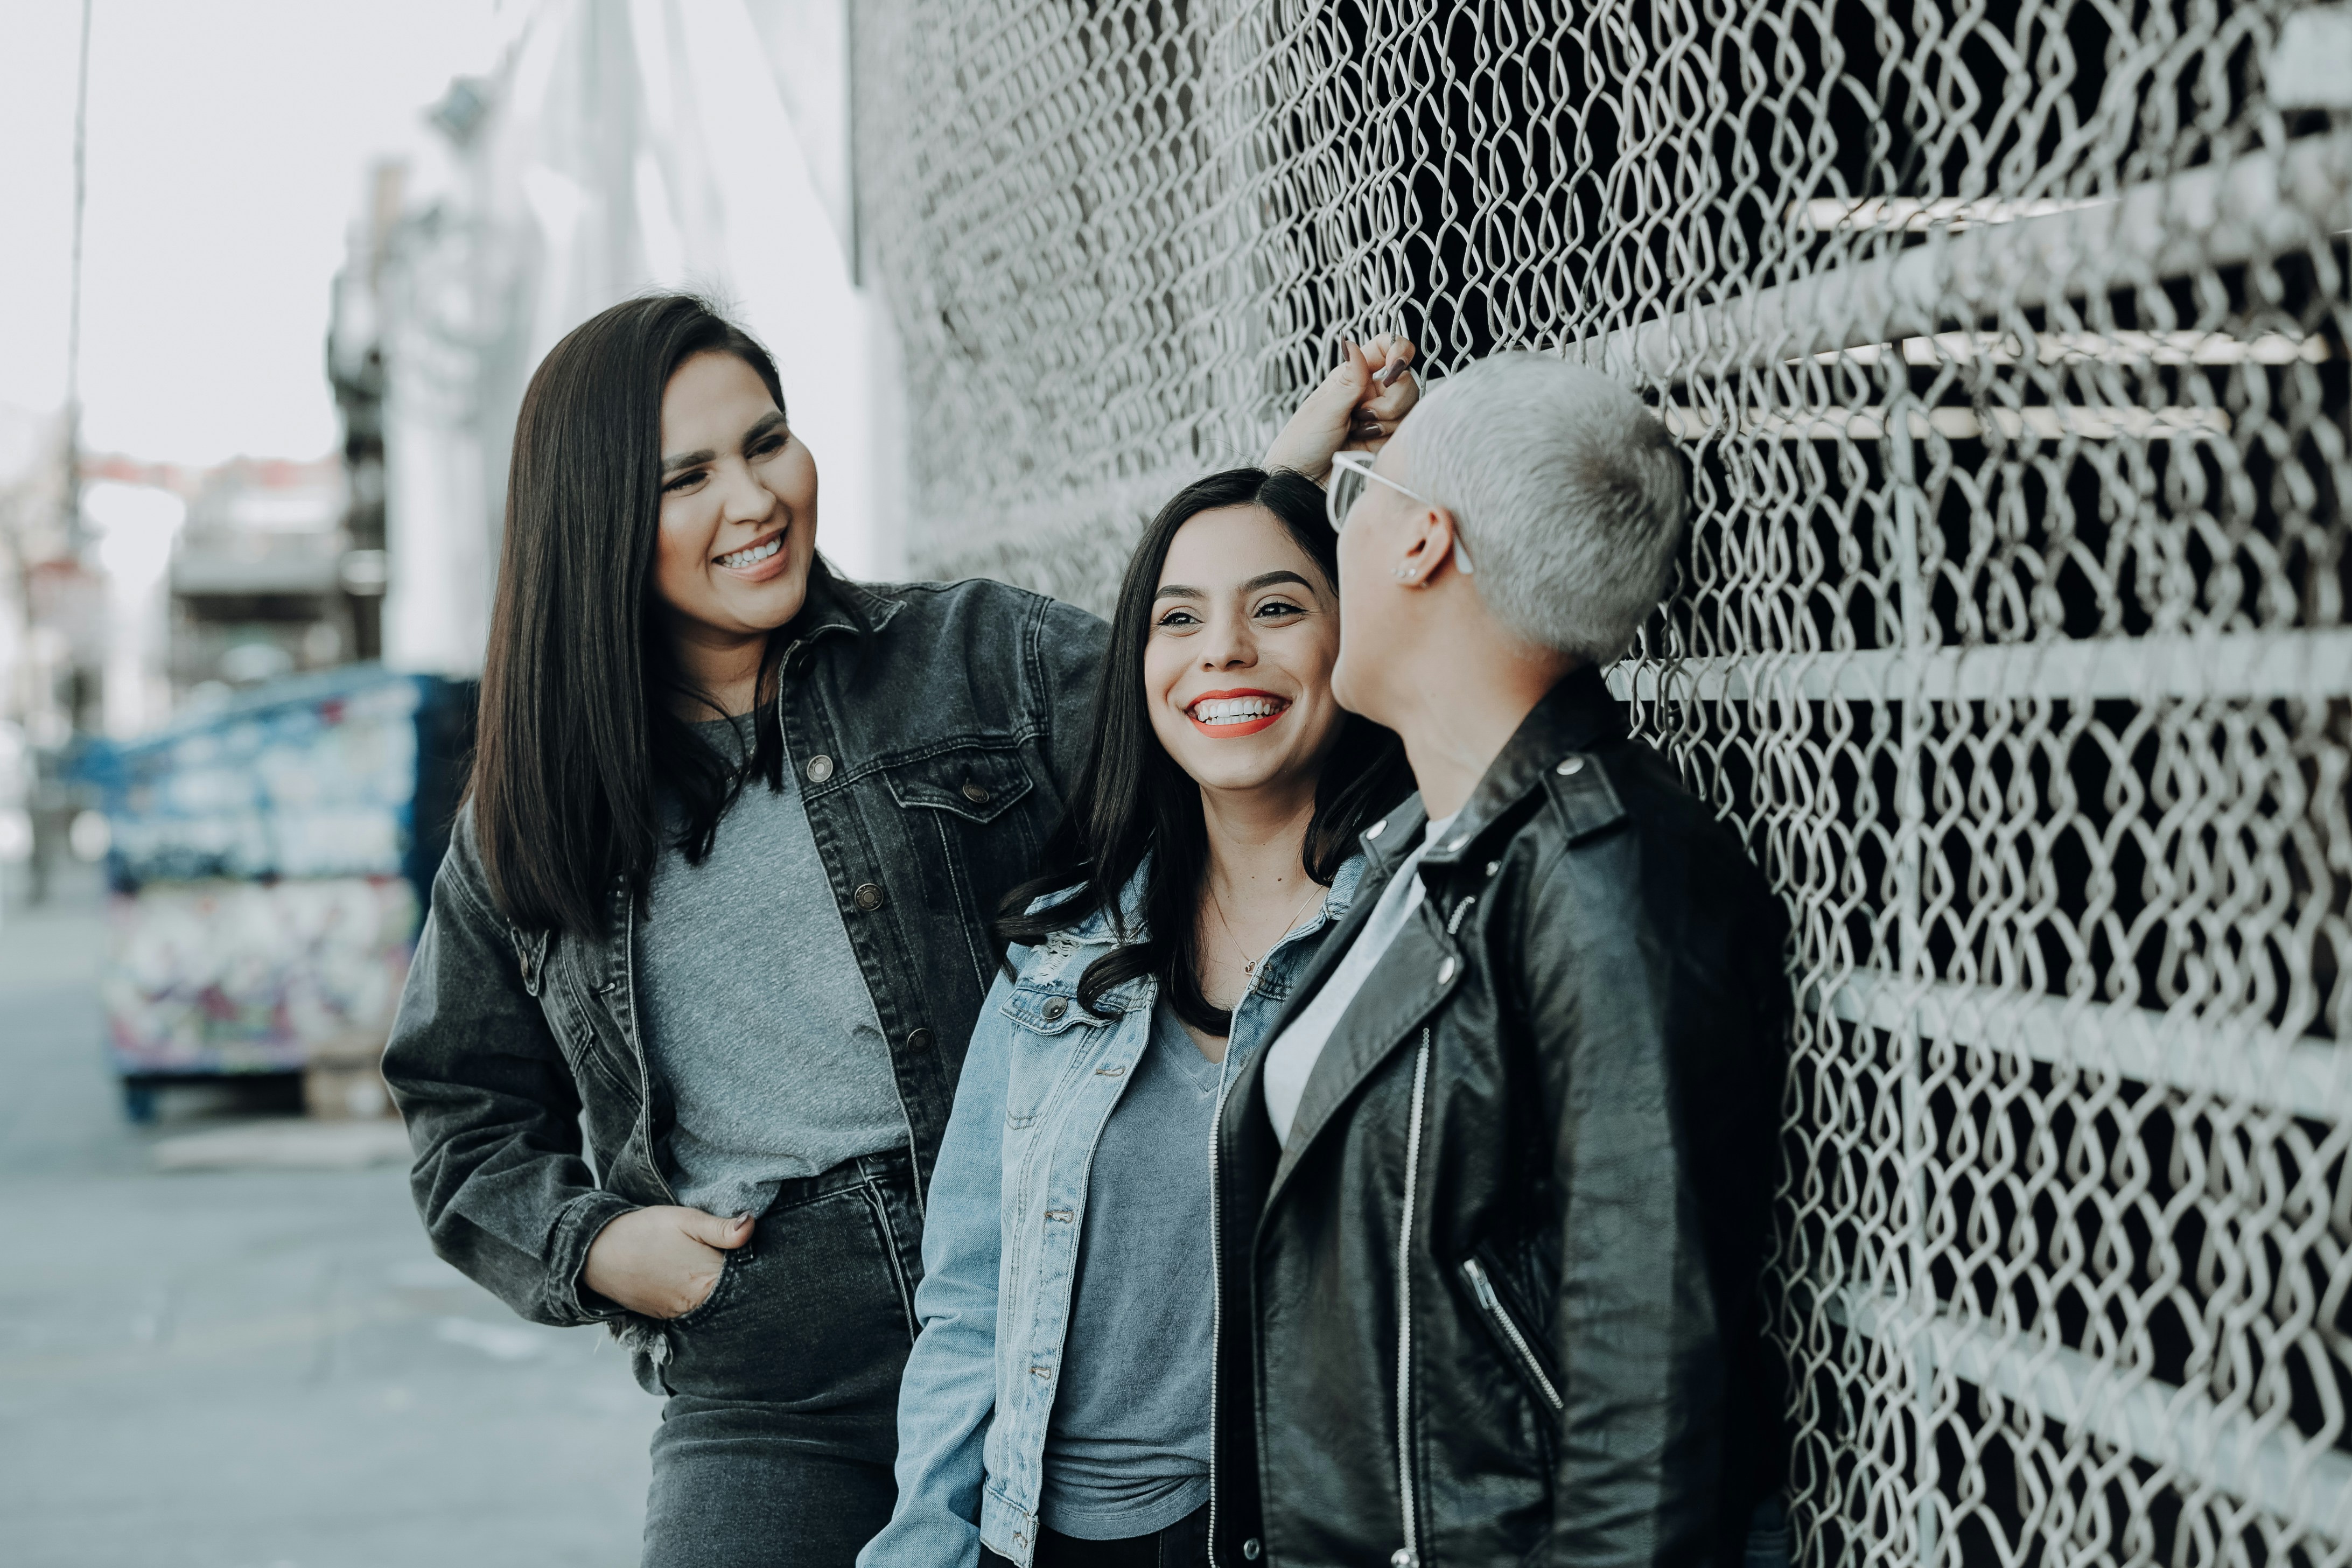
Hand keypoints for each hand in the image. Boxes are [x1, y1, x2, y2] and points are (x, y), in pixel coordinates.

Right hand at [582, 1205, 754, 1318]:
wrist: (596, 1252)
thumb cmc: (644, 1231)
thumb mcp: (686, 1220)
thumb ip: (721, 1228)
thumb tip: (752, 1226)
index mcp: (707, 1281)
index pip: (745, 1281)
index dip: (752, 1267)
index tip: (755, 1254)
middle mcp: (695, 1306)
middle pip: (729, 1296)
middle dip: (736, 1280)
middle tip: (733, 1258)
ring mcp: (677, 1314)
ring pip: (709, 1305)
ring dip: (714, 1290)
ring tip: (711, 1268)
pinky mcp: (662, 1316)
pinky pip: (689, 1310)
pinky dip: (695, 1297)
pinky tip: (691, 1280)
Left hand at [1262, 335, 1420, 481]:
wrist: (1302, 483)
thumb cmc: (1302, 444)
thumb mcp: (1325, 409)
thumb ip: (1349, 380)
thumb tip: (1351, 343)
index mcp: (1352, 377)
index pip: (1385, 348)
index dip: (1399, 350)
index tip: (1396, 365)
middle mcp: (1369, 394)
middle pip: (1406, 382)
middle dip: (1392, 400)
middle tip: (1364, 416)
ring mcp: (1379, 418)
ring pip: (1409, 409)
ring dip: (1387, 422)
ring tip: (1358, 433)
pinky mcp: (1386, 441)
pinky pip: (1404, 433)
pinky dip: (1388, 439)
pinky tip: (1366, 445)